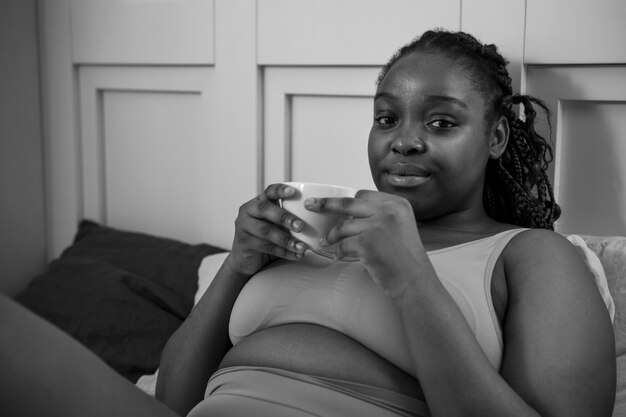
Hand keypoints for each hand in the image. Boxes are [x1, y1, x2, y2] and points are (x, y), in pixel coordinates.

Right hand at [227, 183, 306, 276]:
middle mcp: (249, 211)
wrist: (246, 260)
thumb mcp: (277, 226)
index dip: (281, 190)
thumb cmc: (266, 239)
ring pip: (266, 230)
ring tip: (302, 247)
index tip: (294, 192)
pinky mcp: (244, 242)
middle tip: (301, 226)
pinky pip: (265, 246)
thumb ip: (289, 220)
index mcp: (259, 202)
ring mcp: (244, 226)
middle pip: (265, 208)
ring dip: (286, 239)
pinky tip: (296, 256)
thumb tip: (318, 220)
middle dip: (285, 217)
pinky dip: (283, 252)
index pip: (269, 191)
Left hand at [305, 190, 426, 296]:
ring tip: (325, 241)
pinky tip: (338, 255)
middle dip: (325, 204)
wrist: (415, 281)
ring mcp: (377, 226)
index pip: (363, 195)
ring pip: (343, 226)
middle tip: (310, 205)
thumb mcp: (401, 226)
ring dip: (331, 235)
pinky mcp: (367, 244)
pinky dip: (338, 251)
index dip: (346, 200)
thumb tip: (349, 213)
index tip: (331, 201)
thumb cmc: (406, 258)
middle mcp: (388, 211)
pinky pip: (343, 244)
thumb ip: (380, 215)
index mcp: (397, 204)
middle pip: (348, 203)